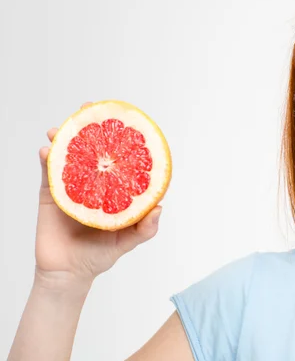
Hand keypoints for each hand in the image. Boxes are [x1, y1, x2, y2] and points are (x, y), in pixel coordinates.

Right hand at [34, 102, 161, 289]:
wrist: (68, 273)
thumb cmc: (100, 255)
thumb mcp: (129, 240)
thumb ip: (146, 228)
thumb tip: (159, 207)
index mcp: (113, 189)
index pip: (119, 160)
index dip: (121, 139)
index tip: (124, 120)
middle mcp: (94, 182)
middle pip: (92, 150)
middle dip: (90, 127)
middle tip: (89, 108)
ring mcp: (72, 186)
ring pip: (68, 156)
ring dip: (64, 138)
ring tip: (63, 127)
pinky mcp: (51, 195)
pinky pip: (49, 173)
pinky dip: (48, 159)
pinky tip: (48, 149)